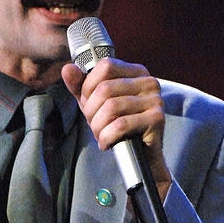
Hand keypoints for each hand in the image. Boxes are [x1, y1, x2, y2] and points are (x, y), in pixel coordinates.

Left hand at [62, 57, 171, 200]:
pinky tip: (107, 143)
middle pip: (105, 89)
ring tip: (101, 135)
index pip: (105, 66)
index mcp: (136, 72)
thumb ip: (80, 86)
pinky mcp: (156, 119)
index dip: (88, 86)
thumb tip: (67, 69)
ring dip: (98, 126)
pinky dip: (107, 137)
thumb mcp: (95, 103)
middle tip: (94, 124)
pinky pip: (121, 125)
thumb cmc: (118, 126)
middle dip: (91, 111)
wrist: (140, 156)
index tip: (88, 103)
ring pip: (111, 108)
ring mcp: (155, 99)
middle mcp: (148, 82)